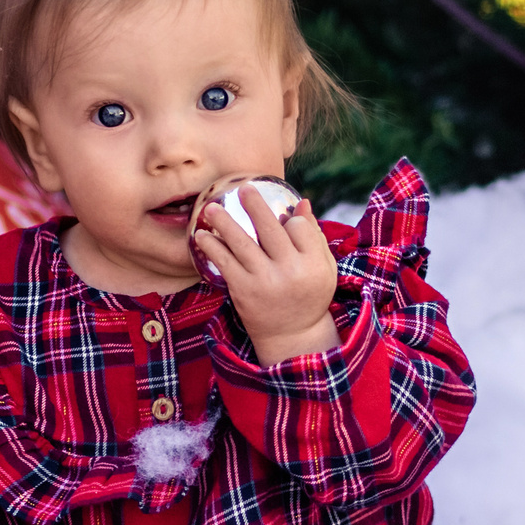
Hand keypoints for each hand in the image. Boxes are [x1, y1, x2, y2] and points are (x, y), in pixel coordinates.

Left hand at [196, 185, 341, 362]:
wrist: (293, 337)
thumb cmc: (309, 297)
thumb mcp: (323, 269)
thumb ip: (314, 237)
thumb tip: (302, 202)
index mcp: (314, 264)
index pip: (299, 227)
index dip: (291, 220)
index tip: (284, 221)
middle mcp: (290, 270)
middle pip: (271, 229)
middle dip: (255, 205)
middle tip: (243, 188)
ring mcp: (265, 280)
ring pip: (242, 242)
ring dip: (224, 222)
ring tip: (211, 208)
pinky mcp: (244, 290)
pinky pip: (225, 263)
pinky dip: (212, 247)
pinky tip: (201, 235)